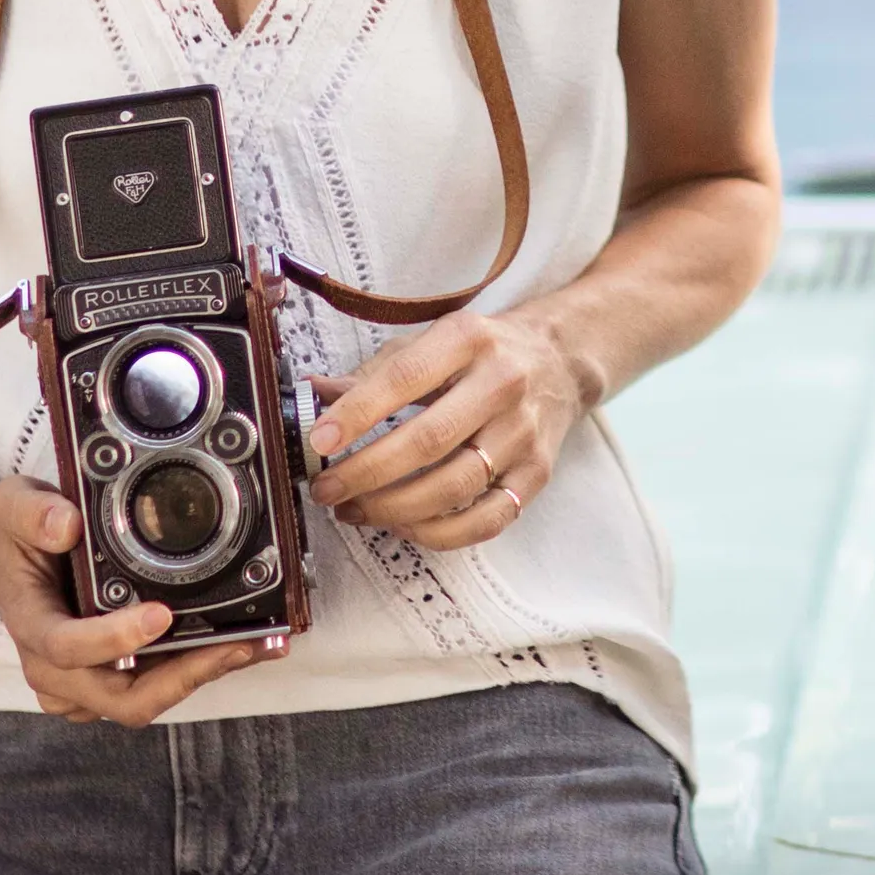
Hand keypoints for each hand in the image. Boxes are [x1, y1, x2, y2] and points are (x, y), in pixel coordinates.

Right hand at [0, 475, 274, 725]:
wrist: (1, 548)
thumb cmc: (11, 532)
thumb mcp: (13, 506)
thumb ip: (35, 514)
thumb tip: (67, 523)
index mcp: (31, 625)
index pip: (68, 648)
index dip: (114, 640)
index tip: (160, 615)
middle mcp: (52, 667)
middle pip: (119, 698)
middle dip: (182, 677)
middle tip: (235, 645)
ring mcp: (78, 681)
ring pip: (141, 700)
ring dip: (197, 678)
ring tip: (253, 645)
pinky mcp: (103, 679)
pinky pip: (149, 689)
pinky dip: (193, 672)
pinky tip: (236, 646)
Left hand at [308, 309, 587, 550]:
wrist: (560, 360)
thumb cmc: (482, 354)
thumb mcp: (431, 341)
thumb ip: (374, 373)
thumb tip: (315, 396)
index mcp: (468, 340)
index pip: (406, 377)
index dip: (359, 412)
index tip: (320, 441)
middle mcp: (502, 384)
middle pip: (428, 441)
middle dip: (366, 473)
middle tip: (327, 489)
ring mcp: (523, 432)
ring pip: (453, 486)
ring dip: (393, 509)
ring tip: (354, 511)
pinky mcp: (537, 473)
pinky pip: (486, 519)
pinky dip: (439, 533)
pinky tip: (404, 526)